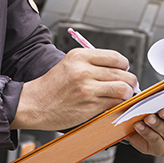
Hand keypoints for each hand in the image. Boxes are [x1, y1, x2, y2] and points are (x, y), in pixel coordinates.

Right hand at [11, 48, 137, 130]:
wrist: (33, 104)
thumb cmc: (51, 86)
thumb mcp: (69, 63)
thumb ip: (93, 63)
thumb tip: (119, 68)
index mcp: (79, 56)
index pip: (116, 57)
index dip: (124, 65)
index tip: (124, 70)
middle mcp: (84, 71)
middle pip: (123, 73)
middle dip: (130, 81)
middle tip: (128, 85)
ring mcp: (87, 89)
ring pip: (123, 89)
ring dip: (126, 93)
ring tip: (122, 95)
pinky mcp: (90, 106)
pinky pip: (114, 103)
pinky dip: (117, 103)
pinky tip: (111, 103)